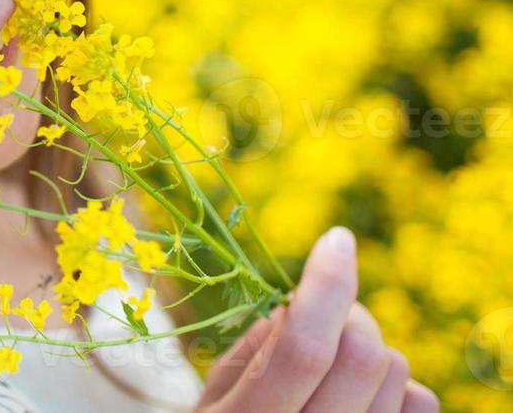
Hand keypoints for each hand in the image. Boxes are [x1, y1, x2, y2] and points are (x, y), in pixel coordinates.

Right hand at [195, 226, 439, 412]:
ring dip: (371, 350)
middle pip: (364, 356)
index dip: (327, 284)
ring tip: (336, 364)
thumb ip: (256, 350)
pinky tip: (365, 393)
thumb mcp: (214, 396)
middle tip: (322, 314)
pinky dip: (401, 385)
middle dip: (348, 315)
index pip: (305, 346)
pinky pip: (423, 405)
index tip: (336, 240)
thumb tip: (306, 301)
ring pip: (399, 375)